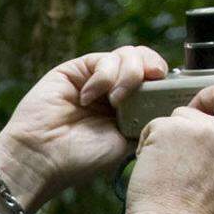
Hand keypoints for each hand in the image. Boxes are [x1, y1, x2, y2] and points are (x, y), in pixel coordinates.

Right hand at [0, 45, 168, 213]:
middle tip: (150, 85)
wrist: (42, 158)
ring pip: (129, 55)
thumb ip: (146, 120)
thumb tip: (170, 102)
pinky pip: (104, 59)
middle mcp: (114, 90)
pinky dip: (104, 76)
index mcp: (129, 109)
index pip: (156, 83)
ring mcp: (96, 78)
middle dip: (153, 70)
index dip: (167, 81)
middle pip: (146, 62)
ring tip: (116, 100)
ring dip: (129, 74)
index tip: (171, 92)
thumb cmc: (80, 159)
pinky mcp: (77, 69)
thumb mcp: (125, 143)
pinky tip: (89, 97)